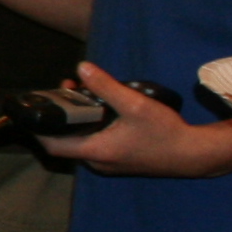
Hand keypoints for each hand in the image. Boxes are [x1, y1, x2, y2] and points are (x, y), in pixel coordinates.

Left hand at [44, 64, 231, 178]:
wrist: (192, 154)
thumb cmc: (164, 132)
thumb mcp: (135, 104)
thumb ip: (107, 86)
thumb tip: (82, 68)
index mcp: (95, 151)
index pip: (52, 144)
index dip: (40, 126)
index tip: (40, 104)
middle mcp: (97, 161)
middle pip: (65, 141)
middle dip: (61, 116)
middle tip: (67, 90)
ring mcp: (107, 163)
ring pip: (80, 142)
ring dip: (77, 120)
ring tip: (82, 94)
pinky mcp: (118, 160)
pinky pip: (94, 144)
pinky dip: (90, 127)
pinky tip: (101, 109)